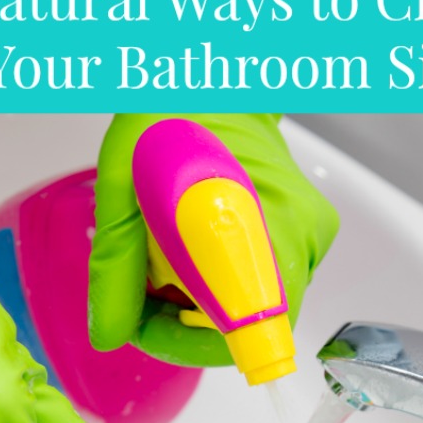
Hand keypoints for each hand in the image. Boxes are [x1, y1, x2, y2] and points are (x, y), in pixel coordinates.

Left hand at [89, 114, 339, 366]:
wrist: (218, 75)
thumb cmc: (172, 115)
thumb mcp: (123, 189)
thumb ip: (116, 269)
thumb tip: (110, 334)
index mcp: (252, 225)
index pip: (244, 335)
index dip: (191, 347)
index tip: (151, 324)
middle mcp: (297, 239)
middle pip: (243, 327)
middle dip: (183, 319)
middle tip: (144, 281)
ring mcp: (311, 237)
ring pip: (253, 309)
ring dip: (200, 301)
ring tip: (166, 252)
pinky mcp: (311, 233)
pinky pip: (266, 284)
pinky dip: (223, 281)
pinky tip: (196, 242)